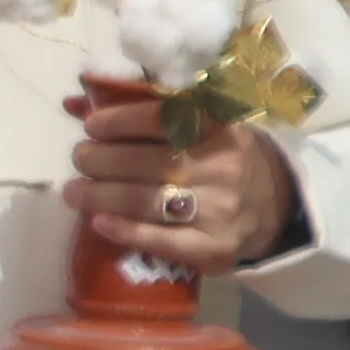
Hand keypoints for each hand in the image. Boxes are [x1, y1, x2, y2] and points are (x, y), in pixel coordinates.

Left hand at [70, 78, 292, 269]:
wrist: (276, 208)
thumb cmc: (219, 158)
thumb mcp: (196, 128)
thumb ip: (139, 112)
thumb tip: (73, 102)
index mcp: (220, 129)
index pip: (162, 118)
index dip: (119, 120)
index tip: (91, 126)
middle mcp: (223, 167)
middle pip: (145, 162)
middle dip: (99, 160)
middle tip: (80, 160)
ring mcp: (220, 209)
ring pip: (145, 201)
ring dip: (98, 195)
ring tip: (73, 192)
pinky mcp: (214, 247)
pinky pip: (160, 240)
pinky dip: (123, 230)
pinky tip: (98, 222)